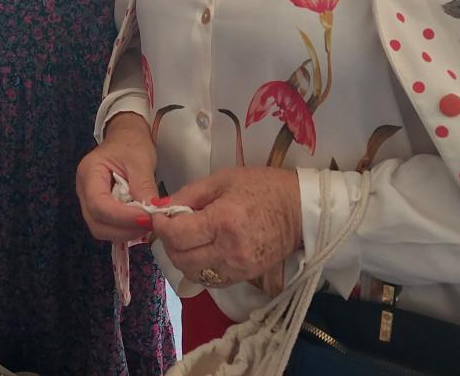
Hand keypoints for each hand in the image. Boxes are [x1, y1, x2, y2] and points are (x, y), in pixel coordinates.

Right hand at [77, 113, 160, 242]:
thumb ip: (144, 186)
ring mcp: (89, 201)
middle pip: (97, 222)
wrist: (126, 137)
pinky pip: (108, 226)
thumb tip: (152, 212)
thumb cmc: (131, 144)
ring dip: (125, 232)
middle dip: (124, 229)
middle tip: (150, 224)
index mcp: (89, 173)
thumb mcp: (140, 161)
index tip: (147, 218)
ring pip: (101, 229)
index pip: (99, 205)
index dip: (123, 217)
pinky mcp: (99, 209)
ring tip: (147, 222)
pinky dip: (124, 229)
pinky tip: (139, 221)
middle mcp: (83, 191)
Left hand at [151, 166, 301, 287]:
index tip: (159, 216)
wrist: (301, 210)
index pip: (177, 236)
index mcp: (223, 221)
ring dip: (182, 258)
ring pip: (193, 274)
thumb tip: (161, 206)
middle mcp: (229, 251)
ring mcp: (238, 268)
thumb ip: (189, 194)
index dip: (161, 226)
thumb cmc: (262, 187)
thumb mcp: (222, 179)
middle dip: (168, 243)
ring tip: (187, 239)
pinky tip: (204, 250)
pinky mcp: (245, 277)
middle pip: (181, 259)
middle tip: (172, 226)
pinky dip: (200, 267)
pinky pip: (210, 280)